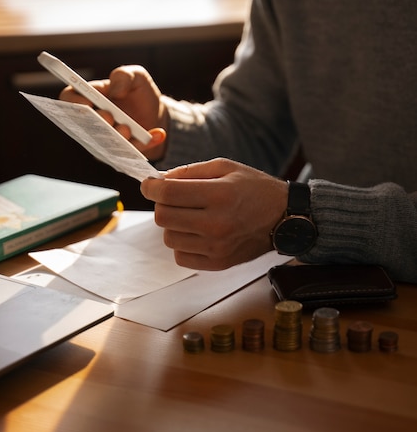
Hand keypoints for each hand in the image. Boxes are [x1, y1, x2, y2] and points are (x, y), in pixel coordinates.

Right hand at [59, 65, 167, 160]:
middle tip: (109, 117)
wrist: (156, 114)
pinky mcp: (119, 153)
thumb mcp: (136, 76)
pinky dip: (145, 144)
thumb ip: (124, 76)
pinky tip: (158, 134)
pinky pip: (128, 153)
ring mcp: (103, 139)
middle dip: (95, 122)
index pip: (69, 99)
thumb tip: (115, 92)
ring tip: (129, 128)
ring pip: (103, 143)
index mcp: (89, 97)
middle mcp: (91, 121)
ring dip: (117, 137)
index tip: (87, 103)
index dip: (73, 101)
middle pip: (83, 125)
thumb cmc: (139, 93)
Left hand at [141, 158, 288, 269]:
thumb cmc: (254, 188)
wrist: (284, 218)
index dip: (150, 187)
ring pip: (169, 238)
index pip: (168, 194)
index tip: (148, 184)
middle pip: (163, 217)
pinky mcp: (218, 263)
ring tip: (190, 215)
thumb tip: (159, 180)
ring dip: (173, 224)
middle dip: (162, 204)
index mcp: (219, 195)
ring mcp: (217, 247)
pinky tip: (197, 232)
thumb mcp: (226, 167)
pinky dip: (183, 243)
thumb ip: (190, 171)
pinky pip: (180, 256)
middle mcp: (217, 224)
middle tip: (174, 198)